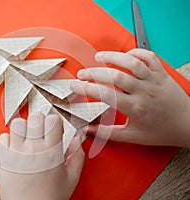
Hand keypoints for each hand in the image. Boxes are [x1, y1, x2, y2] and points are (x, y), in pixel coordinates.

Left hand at [0, 113, 84, 199]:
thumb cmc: (48, 198)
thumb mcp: (71, 179)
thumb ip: (77, 156)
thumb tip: (78, 140)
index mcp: (51, 152)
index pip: (52, 120)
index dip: (55, 122)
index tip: (54, 128)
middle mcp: (33, 149)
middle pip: (35, 117)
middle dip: (40, 121)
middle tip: (41, 131)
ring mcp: (15, 153)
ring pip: (17, 124)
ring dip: (24, 128)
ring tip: (27, 138)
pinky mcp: (2, 159)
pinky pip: (2, 138)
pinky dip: (8, 140)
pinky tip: (15, 148)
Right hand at [70, 48, 189, 147]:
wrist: (187, 125)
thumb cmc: (161, 131)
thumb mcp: (133, 136)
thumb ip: (108, 133)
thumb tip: (88, 131)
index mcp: (135, 108)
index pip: (106, 94)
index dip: (87, 88)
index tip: (76, 85)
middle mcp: (144, 91)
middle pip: (114, 76)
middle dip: (94, 72)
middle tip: (82, 73)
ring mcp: (153, 80)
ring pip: (131, 62)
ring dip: (113, 57)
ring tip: (99, 56)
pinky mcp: (161, 73)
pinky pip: (149, 57)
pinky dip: (136, 52)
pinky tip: (125, 55)